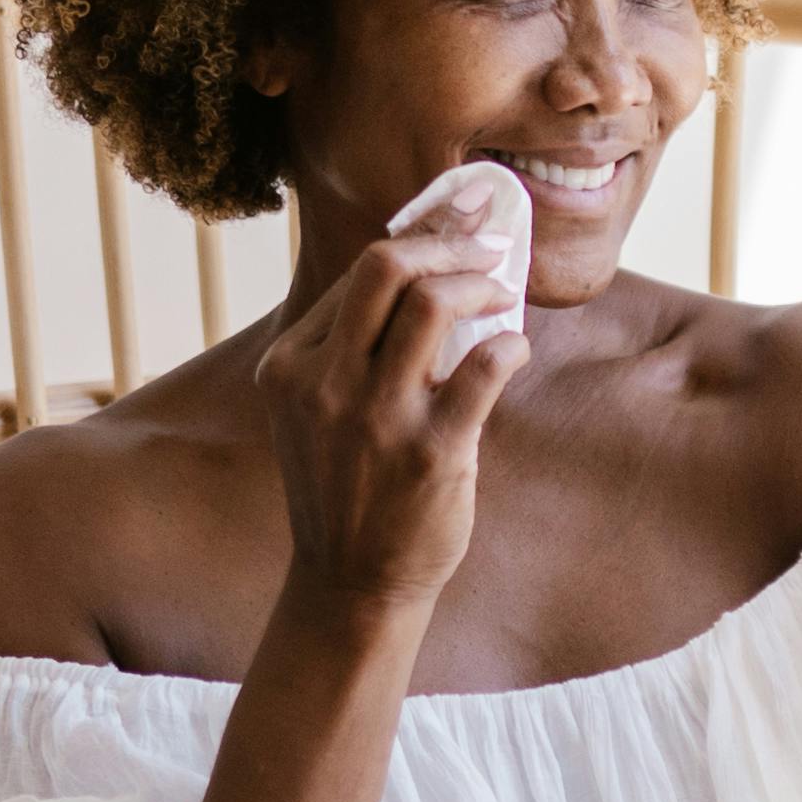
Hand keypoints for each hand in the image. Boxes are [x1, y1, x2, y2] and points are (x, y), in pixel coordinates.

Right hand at [255, 226, 518, 635]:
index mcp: (289, 366)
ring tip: (501, 292)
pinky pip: (484, 366)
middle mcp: (324, 383)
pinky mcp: (432, 452)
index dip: (418, 235)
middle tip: (486, 245)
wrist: (351, 583)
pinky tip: (513, 348)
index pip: (355, 273)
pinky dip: (509, 343)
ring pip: (431, 302)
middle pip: (384, 266)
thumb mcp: (315, 409)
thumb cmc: (345, 486)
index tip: (456, 218)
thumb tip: (422, 262)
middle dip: (447, 240)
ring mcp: (376, 417)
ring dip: (480, 282)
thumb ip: (348, 346)